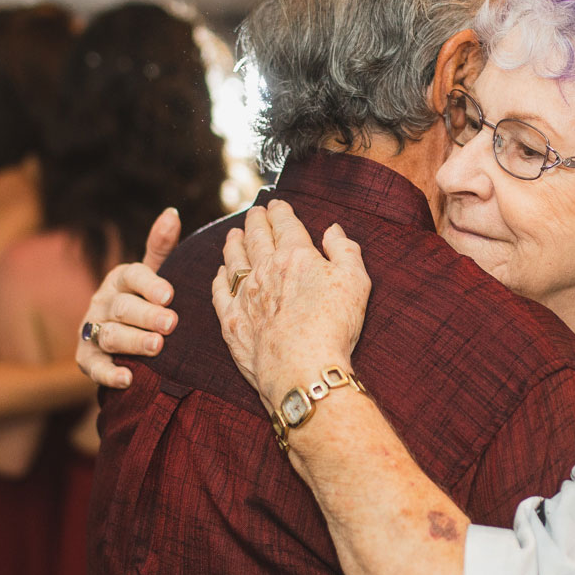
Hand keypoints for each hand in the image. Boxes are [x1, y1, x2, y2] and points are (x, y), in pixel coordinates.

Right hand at [76, 208, 180, 388]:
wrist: (120, 339)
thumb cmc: (143, 300)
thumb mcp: (153, 274)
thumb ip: (161, 248)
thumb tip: (172, 213)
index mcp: (120, 279)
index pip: (131, 275)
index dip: (149, 285)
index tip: (170, 294)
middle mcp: (102, 302)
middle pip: (122, 308)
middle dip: (147, 316)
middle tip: (171, 323)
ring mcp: (91, 330)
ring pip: (109, 335)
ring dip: (132, 342)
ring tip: (157, 347)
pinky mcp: (86, 358)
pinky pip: (94, 367)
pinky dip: (109, 374)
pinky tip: (127, 379)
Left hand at [211, 200, 370, 410]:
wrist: (302, 370)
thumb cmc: (334, 327)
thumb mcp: (356, 282)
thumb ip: (345, 251)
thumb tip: (332, 230)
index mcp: (296, 256)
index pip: (285, 225)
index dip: (281, 211)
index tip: (277, 204)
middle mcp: (265, 270)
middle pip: (256, 237)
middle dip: (255, 221)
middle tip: (254, 212)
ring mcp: (244, 295)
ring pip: (233, 260)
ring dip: (233, 244)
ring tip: (233, 234)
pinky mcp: (231, 321)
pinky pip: (219, 292)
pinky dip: (218, 278)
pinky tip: (219, 273)